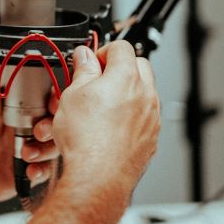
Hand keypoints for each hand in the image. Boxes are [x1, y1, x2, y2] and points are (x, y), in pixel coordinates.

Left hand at [0, 89, 57, 219]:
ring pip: (52, 146)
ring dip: (46, 149)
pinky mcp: (27, 172)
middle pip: (52, 122)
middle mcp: (24, 129)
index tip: (52, 100)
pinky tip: (30, 171)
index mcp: (11, 111)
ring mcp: (28, 150)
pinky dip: (41, 170)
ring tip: (27, 153)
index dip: (50, 98)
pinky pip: (44, 171)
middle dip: (52, 124)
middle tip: (39, 130)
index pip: (38, 98)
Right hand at [52, 41, 159, 189]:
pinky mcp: (150, 138)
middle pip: (139, 66)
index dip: (103, 51)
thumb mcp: (73, 95)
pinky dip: (132, 115)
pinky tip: (111, 125)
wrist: (97, 176)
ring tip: (102, 104)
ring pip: (144, 92)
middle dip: (119, 68)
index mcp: (126, 77)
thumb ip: (83, 70)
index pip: (121, 47)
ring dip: (127, 91)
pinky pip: (145, 116)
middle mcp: (145, 95)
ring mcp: (151, 118)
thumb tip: (84, 57)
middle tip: (98, 79)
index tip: (91, 63)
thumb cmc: (86, 139)